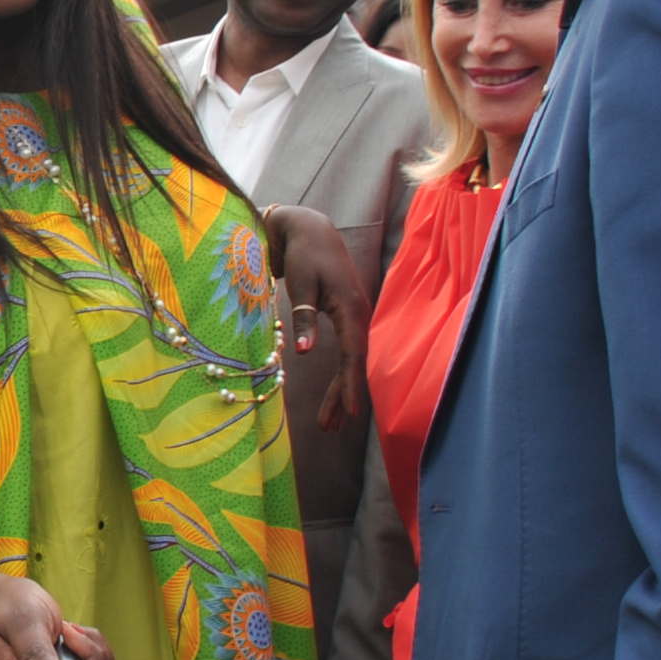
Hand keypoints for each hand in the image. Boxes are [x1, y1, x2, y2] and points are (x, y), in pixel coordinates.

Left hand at [261, 204, 370, 428]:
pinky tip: (333, 395)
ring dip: (341, 391)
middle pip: (354, 364)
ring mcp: (355, 317)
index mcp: (351, 309)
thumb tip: (304, 353)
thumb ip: (304, 319)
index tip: (350, 414)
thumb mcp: (301, 285)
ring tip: (329, 424)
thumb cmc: (304, 255)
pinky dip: (340, 375)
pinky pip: (347, 353)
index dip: (350, 385)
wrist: (311, 230)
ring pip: (352, 361)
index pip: (353, 355)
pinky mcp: (347, 317)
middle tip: (329, 429)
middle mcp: (359, 315)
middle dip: (342, 397)